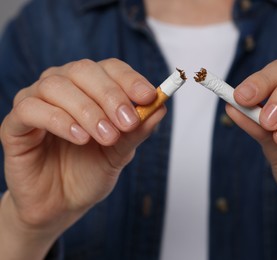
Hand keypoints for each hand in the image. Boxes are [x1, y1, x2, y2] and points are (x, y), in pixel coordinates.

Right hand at [0, 58, 164, 233]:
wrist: (62, 203)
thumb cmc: (90, 171)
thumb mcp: (121, 151)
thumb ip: (137, 130)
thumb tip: (161, 107)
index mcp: (89, 89)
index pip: (110, 68)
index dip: (130, 79)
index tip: (150, 97)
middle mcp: (62, 88)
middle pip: (83, 70)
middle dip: (110, 95)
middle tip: (127, 121)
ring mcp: (36, 102)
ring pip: (57, 86)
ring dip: (87, 110)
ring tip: (106, 136)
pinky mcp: (15, 125)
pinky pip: (31, 109)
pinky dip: (58, 120)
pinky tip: (79, 137)